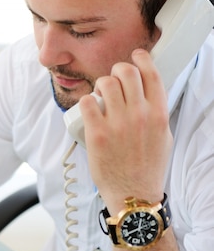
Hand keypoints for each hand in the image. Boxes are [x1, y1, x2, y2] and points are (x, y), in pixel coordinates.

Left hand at [79, 49, 172, 213]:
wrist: (133, 194)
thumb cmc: (147, 166)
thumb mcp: (162, 136)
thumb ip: (155, 111)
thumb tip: (146, 91)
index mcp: (158, 114)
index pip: (151, 74)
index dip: (142, 59)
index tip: (136, 56)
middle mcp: (139, 115)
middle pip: (126, 72)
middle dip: (117, 70)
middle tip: (113, 78)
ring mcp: (117, 124)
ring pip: (105, 83)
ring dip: (101, 85)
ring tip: (101, 95)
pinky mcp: (96, 133)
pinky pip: (87, 102)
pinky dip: (87, 101)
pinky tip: (90, 107)